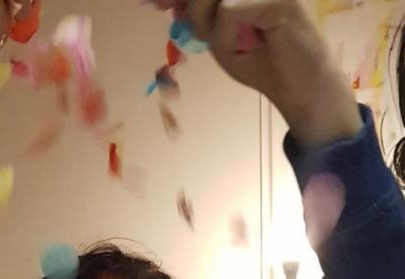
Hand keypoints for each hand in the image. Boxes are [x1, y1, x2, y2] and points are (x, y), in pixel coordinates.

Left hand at [155, 0, 361, 144]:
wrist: (300, 89)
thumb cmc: (264, 64)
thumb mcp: (220, 39)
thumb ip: (197, 18)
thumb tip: (169, 2)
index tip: (158, 5)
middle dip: (194, 10)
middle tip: (208, 36)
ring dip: (213, 27)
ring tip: (240, 44)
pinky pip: (228, 10)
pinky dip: (227, 36)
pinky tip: (249, 47)